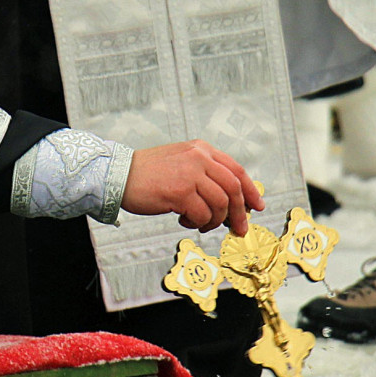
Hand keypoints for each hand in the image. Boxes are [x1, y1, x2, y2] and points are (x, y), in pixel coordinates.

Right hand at [121, 140, 264, 236]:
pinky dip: (197, 223)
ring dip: (214, 220)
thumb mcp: (181, 162)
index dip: (250, 190)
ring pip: (220, 204)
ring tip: (201, 223)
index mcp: (201, 150)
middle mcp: (199, 158)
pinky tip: (185, 220)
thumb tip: (229, 201)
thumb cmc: (147, 173)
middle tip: (239, 227)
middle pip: (233, 187)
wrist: (119, 174)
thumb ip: (204, 174)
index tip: (256, 206)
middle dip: (239, 212)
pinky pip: (201, 214)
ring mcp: (190, 174)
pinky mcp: (180, 191)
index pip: (236, 170)